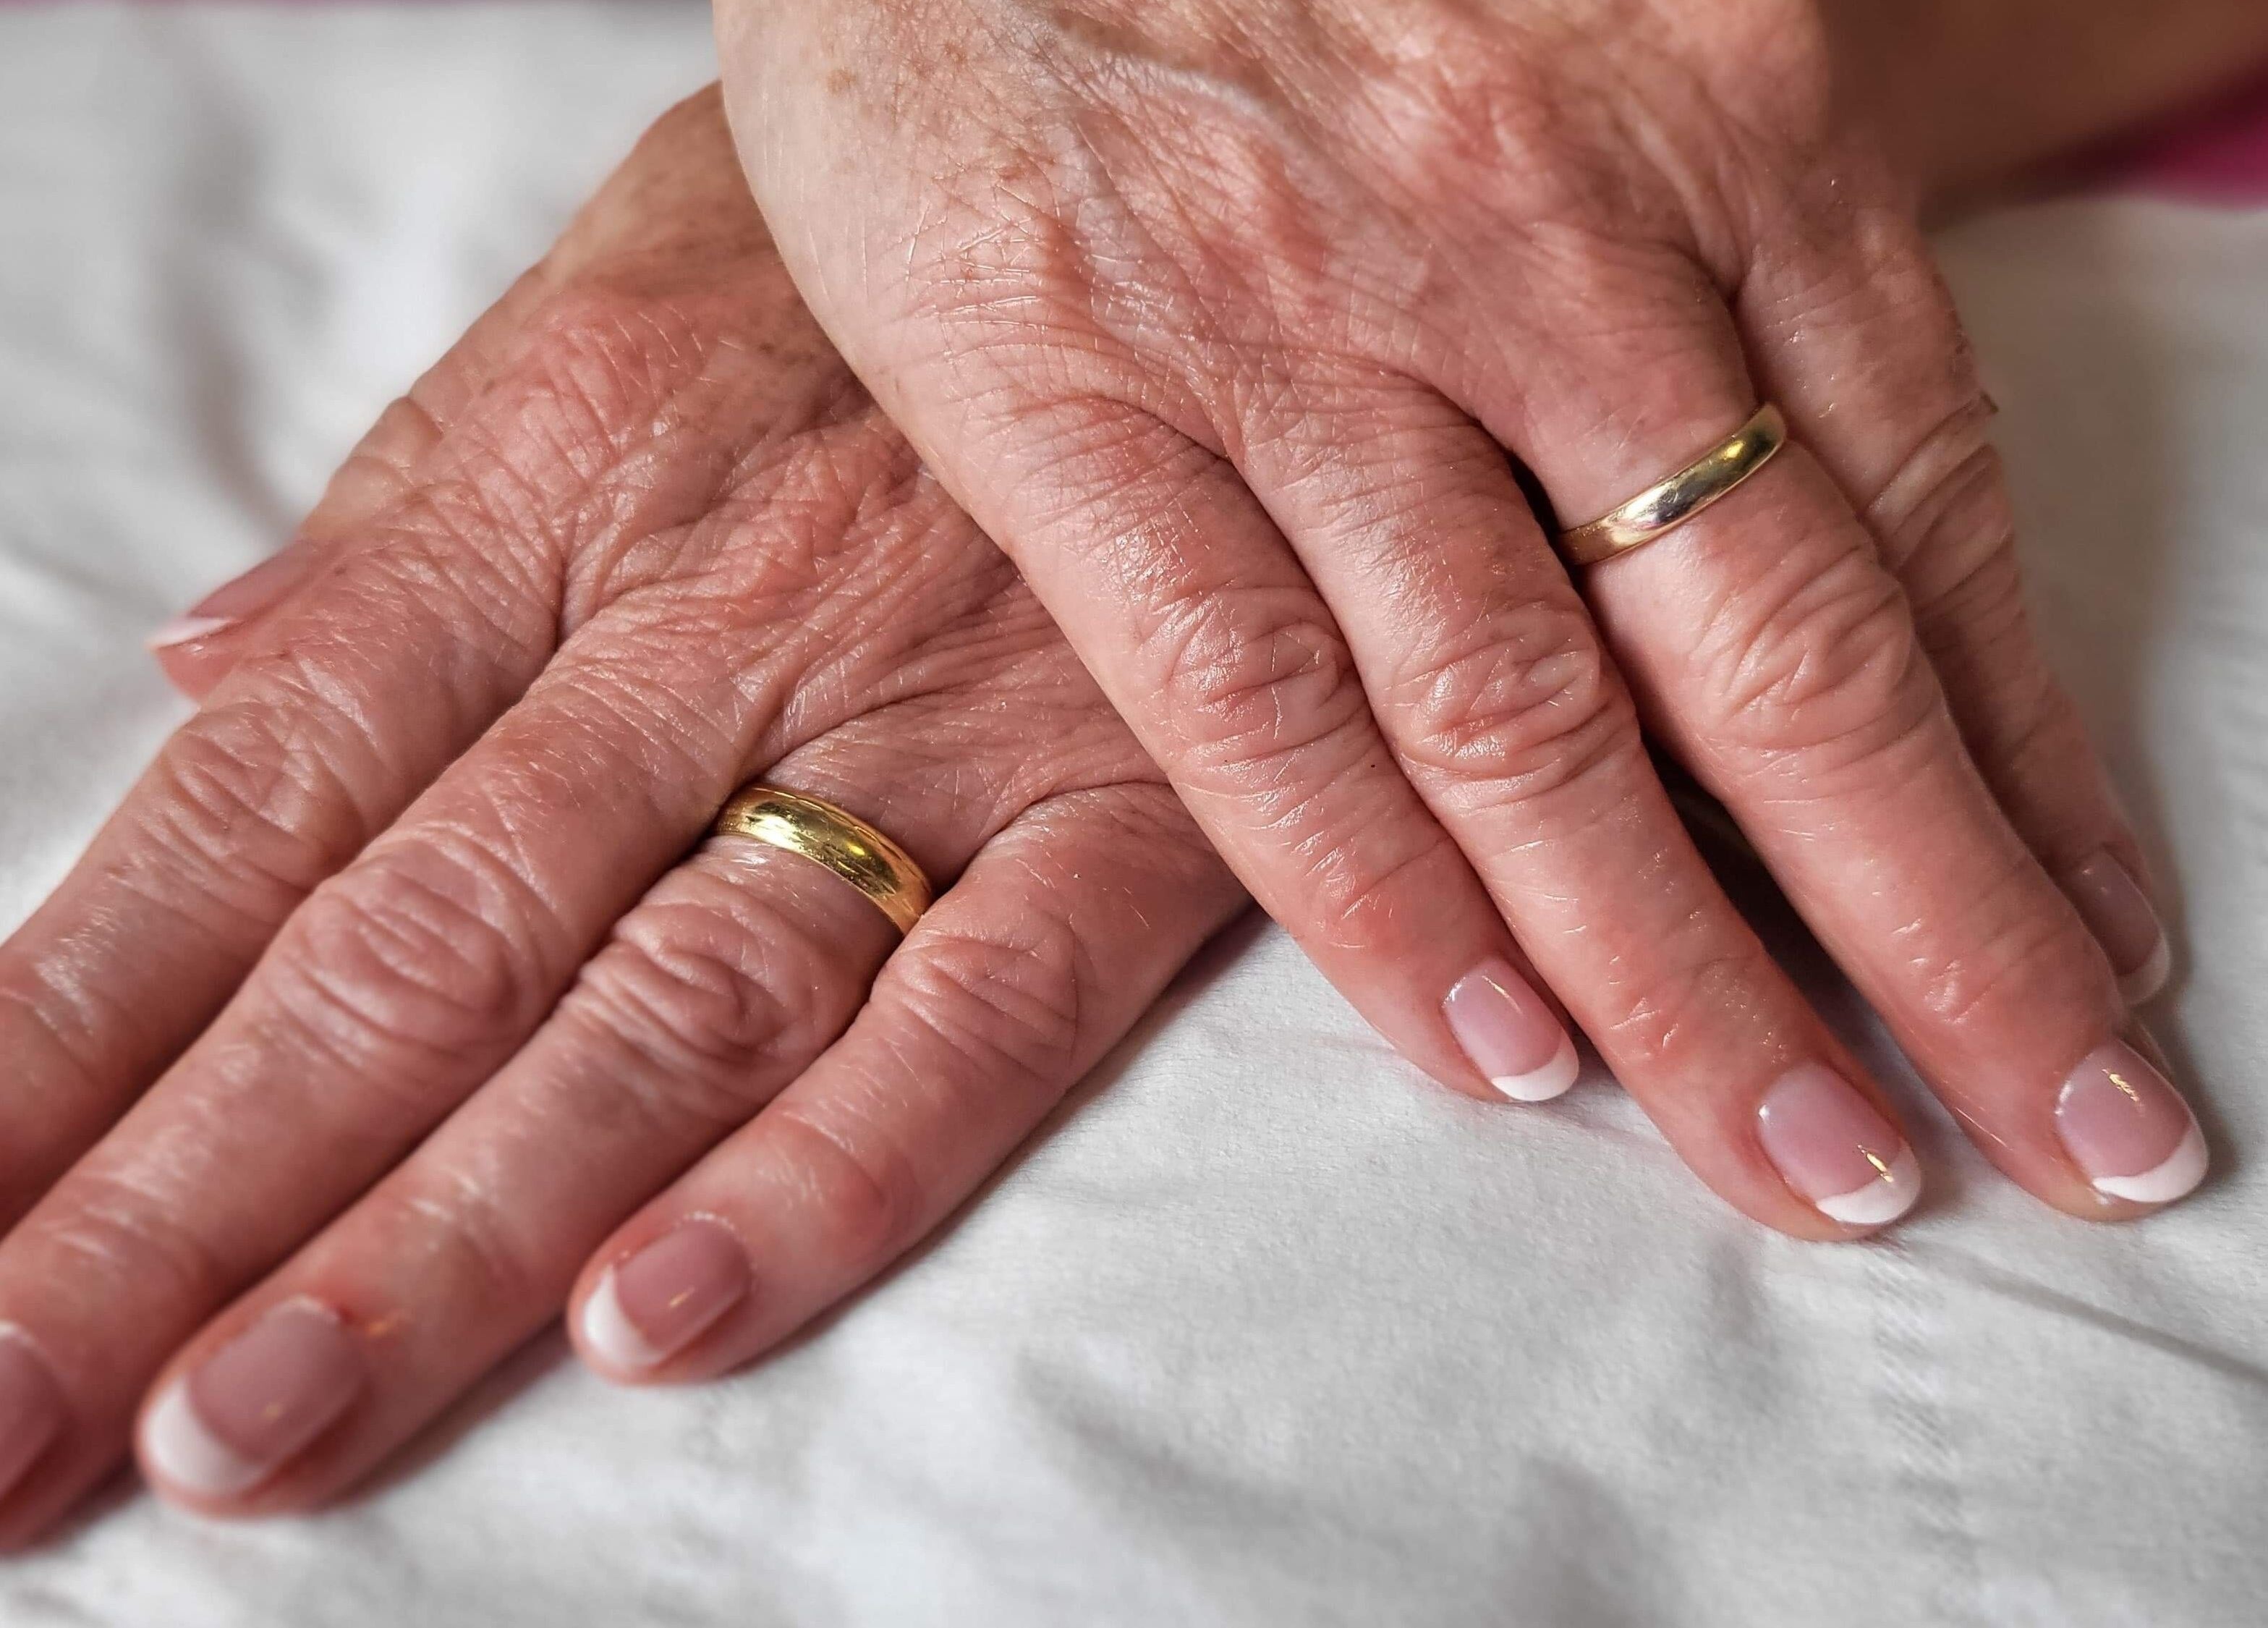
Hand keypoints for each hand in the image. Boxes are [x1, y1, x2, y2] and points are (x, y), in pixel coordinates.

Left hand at [0, 88, 1241, 1535]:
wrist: (1166, 139)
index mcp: (547, 499)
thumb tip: (206, 687)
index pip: (254, 810)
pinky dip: (836, 1164)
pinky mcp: (1138, 802)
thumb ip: (405, 529)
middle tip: (15, 1429)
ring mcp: (931, 724)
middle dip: (185, 1211)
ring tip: (251, 1429)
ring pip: (666, 1009)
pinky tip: (663, 1319)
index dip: (65, 1040)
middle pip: (411, 953)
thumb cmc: (864, 258)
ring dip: (448, 1236)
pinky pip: (994, 1004)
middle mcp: (707, 628)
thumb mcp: (595, 312)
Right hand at [717, 0, 2204, 1233]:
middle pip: (1780, 659)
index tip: (2102, 952)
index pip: (1916, 515)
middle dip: (1942, 934)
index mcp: (1701, 115)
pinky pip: (1251, 693)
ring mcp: (1295, 318)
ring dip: (1696, 977)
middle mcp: (1534, 234)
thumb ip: (1700, 266)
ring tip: (1817, 1165)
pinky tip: (1503, 1057)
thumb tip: (1790, 539)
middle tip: (2067, 1139)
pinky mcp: (1066, 385)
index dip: (2026, 766)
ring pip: (1534, 719)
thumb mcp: (1580, 28)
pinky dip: (1379, 896)